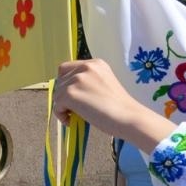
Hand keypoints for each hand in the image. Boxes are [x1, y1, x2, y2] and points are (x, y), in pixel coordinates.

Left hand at [52, 59, 175, 150]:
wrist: (129, 117)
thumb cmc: (120, 108)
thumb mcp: (104, 85)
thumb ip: (89, 82)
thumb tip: (67, 92)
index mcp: (96, 64)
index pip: (67, 69)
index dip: (67, 83)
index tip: (74, 97)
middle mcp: (85, 67)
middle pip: (60, 80)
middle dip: (64, 95)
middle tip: (74, 109)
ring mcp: (77, 79)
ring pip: (57, 93)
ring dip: (62, 106)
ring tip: (75, 117)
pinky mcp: (70, 93)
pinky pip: (56, 105)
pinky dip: (61, 115)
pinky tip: (71, 121)